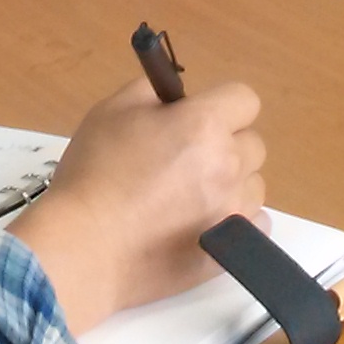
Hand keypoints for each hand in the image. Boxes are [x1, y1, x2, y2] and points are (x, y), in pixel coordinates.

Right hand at [5, 75, 265, 333]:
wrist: (86, 247)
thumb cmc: (94, 174)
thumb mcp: (110, 112)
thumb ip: (150, 93)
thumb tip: (174, 100)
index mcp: (204, 124)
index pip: (245, 99)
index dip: (221, 105)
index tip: (196, 119)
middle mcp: (229, 164)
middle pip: (252, 144)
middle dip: (226, 145)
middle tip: (185, 161)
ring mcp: (234, 210)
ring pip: (254, 186)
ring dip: (232, 185)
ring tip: (191, 199)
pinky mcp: (230, 249)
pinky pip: (256, 225)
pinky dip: (238, 221)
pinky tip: (205, 224)